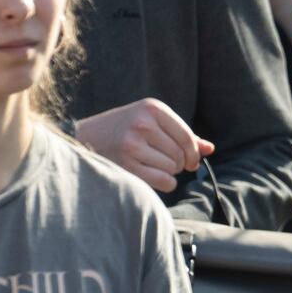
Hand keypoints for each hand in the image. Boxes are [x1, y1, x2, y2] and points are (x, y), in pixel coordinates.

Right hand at [75, 99, 214, 191]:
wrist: (82, 137)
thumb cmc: (123, 129)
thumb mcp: (150, 122)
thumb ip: (181, 134)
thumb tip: (210, 149)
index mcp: (152, 108)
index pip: (187, 136)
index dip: (193, 153)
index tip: (191, 161)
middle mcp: (143, 124)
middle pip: (180, 154)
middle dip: (179, 163)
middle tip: (168, 164)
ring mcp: (132, 144)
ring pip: (171, 168)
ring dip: (169, 173)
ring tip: (154, 166)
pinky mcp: (125, 164)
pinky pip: (162, 181)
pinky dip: (164, 183)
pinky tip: (154, 177)